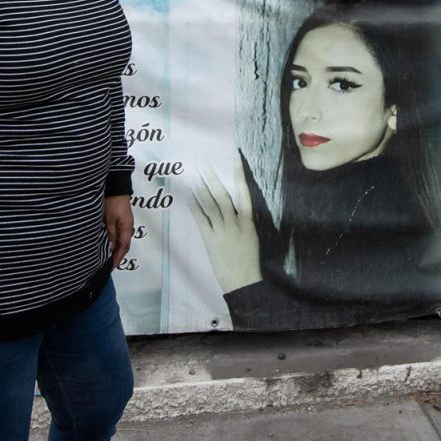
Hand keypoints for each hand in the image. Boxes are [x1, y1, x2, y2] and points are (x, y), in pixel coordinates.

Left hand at [105, 194, 133, 268]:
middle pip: (124, 246)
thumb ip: (110, 234)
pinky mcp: (122, 220)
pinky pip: (120, 235)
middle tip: (109, 266)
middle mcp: (128, 227)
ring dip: (116, 249)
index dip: (117, 259)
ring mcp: (126, 223)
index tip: (111, 268)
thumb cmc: (112, 202)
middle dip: (117, 256)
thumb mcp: (109, 219)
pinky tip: (109, 244)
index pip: (123, 248)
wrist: (116, 187)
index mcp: (127, 228)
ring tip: (108, 258)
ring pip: (122, 240)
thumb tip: (110, 248)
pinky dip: (115, 242)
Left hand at [187, 159, 262, 292]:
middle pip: (222, 194)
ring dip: (200, 187)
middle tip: (203, 162)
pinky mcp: (210, 240)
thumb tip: (235, 207)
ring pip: (210, 204)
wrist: (244, 282)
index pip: (245, 192)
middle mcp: (235, 223)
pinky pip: (201, 219)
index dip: (239, 174)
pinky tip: (188, 196)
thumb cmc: (249, 260)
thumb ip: (244, 221)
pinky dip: (195, 206)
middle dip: (212, 177)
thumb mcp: (252, 237)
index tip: (235, 158)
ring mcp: (222, 231)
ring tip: (194, 174)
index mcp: (249, 222)